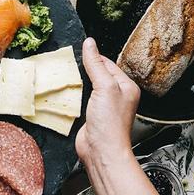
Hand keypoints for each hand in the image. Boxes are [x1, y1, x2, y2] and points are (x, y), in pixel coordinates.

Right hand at [76, 38, 140, 168]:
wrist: (101, 150)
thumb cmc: (110, 123)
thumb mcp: (104, 87)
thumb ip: (95, 64)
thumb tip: (89, 44)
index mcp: (126, 86)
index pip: (108, 63)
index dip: (94, 57)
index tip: (80, 51)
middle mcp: (117, 95)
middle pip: (98, 74)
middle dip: (85, 69)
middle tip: (71, 63)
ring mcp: (104, 106)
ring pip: (89, 86)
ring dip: (78, 82)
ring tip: (67, 75)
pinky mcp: (92, 115)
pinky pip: (82, 98)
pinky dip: (74, 94)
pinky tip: (67, 92)